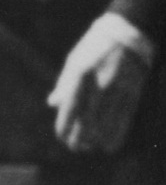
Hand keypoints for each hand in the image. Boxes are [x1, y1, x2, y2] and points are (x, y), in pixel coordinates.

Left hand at [50, 14, 153, 154]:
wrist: (126, 36)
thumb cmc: (93, 47)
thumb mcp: (74, 61)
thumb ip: (64, 84)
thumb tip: (52, 104)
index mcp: (81, 75)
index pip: (71, 109)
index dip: (65, 126)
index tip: (61, 137)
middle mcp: (100, 86)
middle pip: (88, 121)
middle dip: (80, 138)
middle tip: (74, 147)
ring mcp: (118, 92)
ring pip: (107, 125)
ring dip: (96, 141)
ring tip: (88, 148)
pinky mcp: (132, 96)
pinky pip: (124, 122)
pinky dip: (116, 136)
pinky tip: (109, 146)